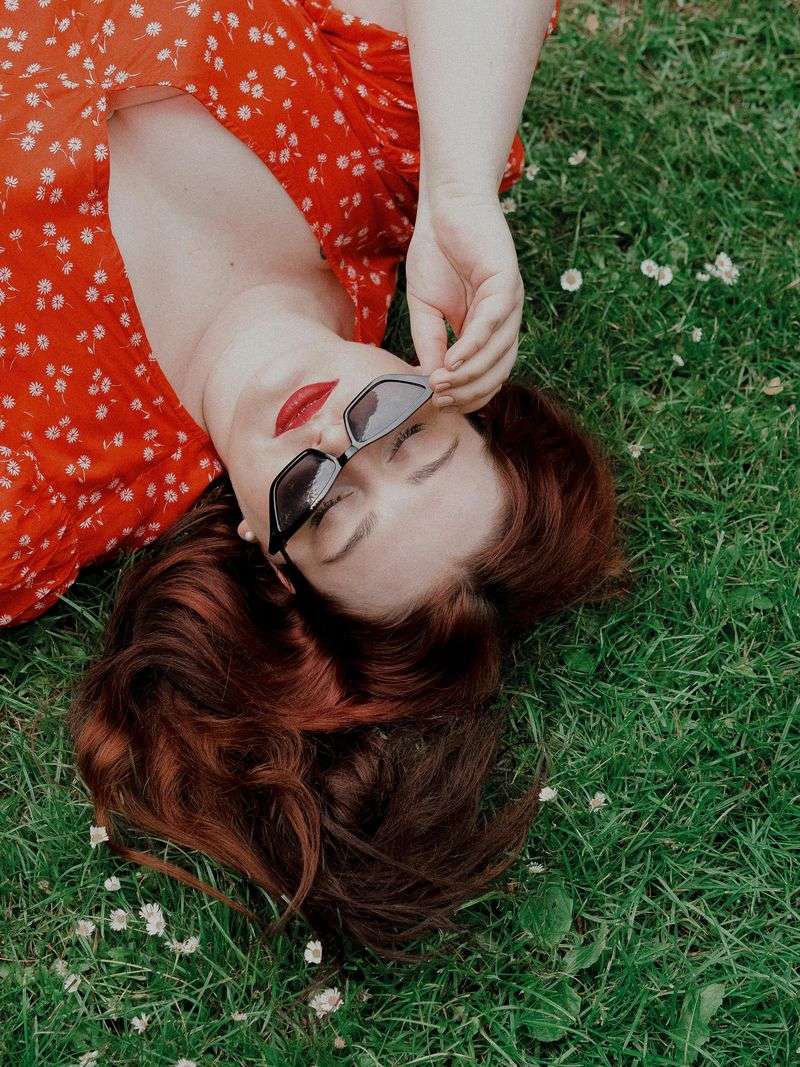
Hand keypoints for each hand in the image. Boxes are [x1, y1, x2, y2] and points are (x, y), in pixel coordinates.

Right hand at [405, 184, 524, 413]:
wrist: (446, 206)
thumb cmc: (436, 253)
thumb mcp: (425, 309)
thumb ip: (430, 343)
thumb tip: (430, 380)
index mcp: (488, 329)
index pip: (487, 375)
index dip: (466, 395)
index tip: (438, 404)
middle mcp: (505, 320)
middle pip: (497, 371)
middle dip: (468, 392)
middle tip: (439, 400)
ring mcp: (509, 302)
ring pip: (498, 353)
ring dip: (469, 375)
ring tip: (440, 385)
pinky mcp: (507, 281)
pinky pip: (492, 323)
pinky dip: (472, 346)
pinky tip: (452, 362)